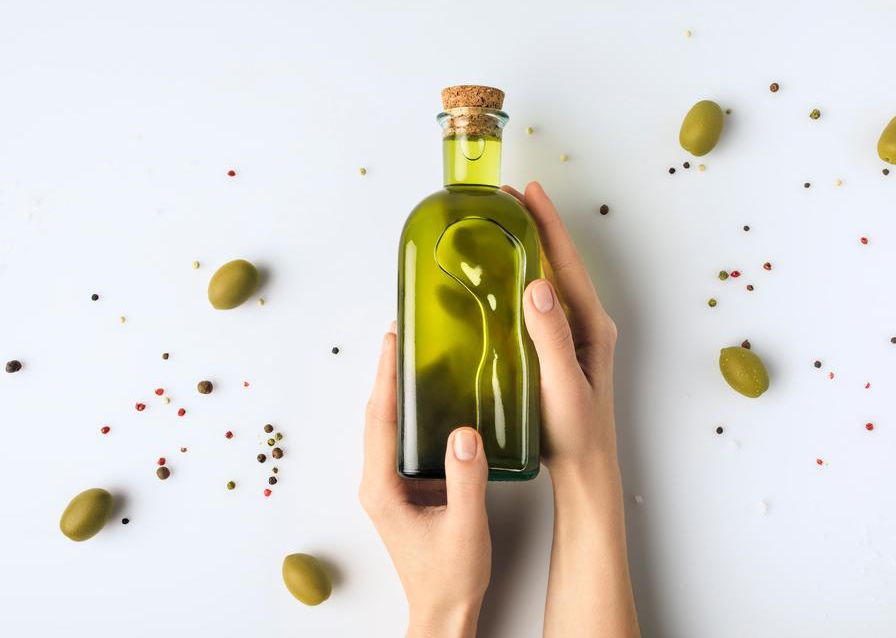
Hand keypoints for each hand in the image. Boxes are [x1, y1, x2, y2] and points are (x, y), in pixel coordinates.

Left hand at [360, 324, 490, 637]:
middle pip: (379, 415)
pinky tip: (436, 397)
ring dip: (400, 389)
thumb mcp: (465, 527)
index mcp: (382, 487)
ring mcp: (390, 484)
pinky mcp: (405, 488)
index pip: (381, 419)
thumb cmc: (449, 577)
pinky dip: (415, 411)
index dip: (386, 377)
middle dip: (389, 373)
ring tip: (418, 354)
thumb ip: (466, 481)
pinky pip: (405, 439)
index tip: (394, 342)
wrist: (444, 609)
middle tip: (405, 335)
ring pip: (390, 425)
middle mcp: (378, 481)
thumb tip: (465, 433)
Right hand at [502, 182, 619, 475]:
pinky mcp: (558, 351)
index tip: (527, 191)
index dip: (547, 224)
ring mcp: (573, 337)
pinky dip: (519, 282)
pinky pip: (538, 305)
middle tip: (504, 200)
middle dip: (534, 227)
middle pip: (558, 264)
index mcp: (592, 325)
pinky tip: (499, 282)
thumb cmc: (575, 432)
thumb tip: (537, 284)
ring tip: (499, 228)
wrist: (584, 472)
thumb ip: (551, 336)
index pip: (565, 263)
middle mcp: (586, 324)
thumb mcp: (562, 384)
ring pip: (548, 282)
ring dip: (526, 251)